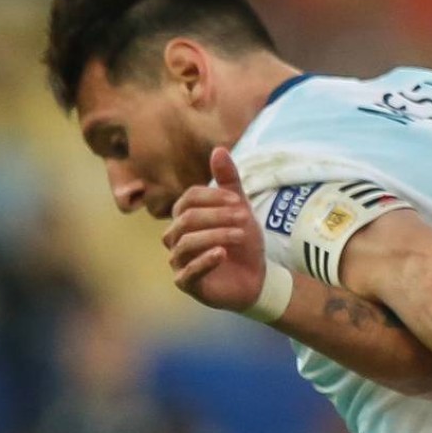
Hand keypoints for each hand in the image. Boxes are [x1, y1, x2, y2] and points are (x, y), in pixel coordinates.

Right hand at [163, 147, 264, 311]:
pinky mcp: (187, 283)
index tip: (238, 201)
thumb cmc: (243, 242)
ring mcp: (179, 261)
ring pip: (186, 243)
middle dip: (217, 216)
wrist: (256, 277)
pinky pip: (187, 272)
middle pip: (186, 219)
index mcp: (185, 217)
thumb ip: (229, 181)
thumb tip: (219, 149)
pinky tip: (223, 254)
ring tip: (242, 235)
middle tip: (244, 218)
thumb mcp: (240, 209)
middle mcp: (176, 237)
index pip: (188, 198)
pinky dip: (205, 261)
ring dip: (216, 235)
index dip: (213, 197)